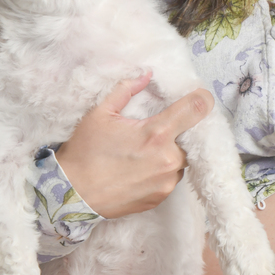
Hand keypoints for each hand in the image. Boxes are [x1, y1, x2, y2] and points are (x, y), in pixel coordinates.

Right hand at [54, 72, 213, 218]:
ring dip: (168, 154)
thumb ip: (126, 90)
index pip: (196, 108)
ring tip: (141, 155)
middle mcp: (168, 159)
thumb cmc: (85, 152)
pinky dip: (160, 172)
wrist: (72, 194)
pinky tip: (138, 171)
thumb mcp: (100, 113)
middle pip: (188, 138)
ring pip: (180, 160)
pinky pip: (169, 179)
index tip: (198, 98)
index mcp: (157, 134)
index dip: (201, 99)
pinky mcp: (160, 198)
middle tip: (150, 134)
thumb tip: (146, 75)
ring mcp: (166, 182)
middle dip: (174, 134)